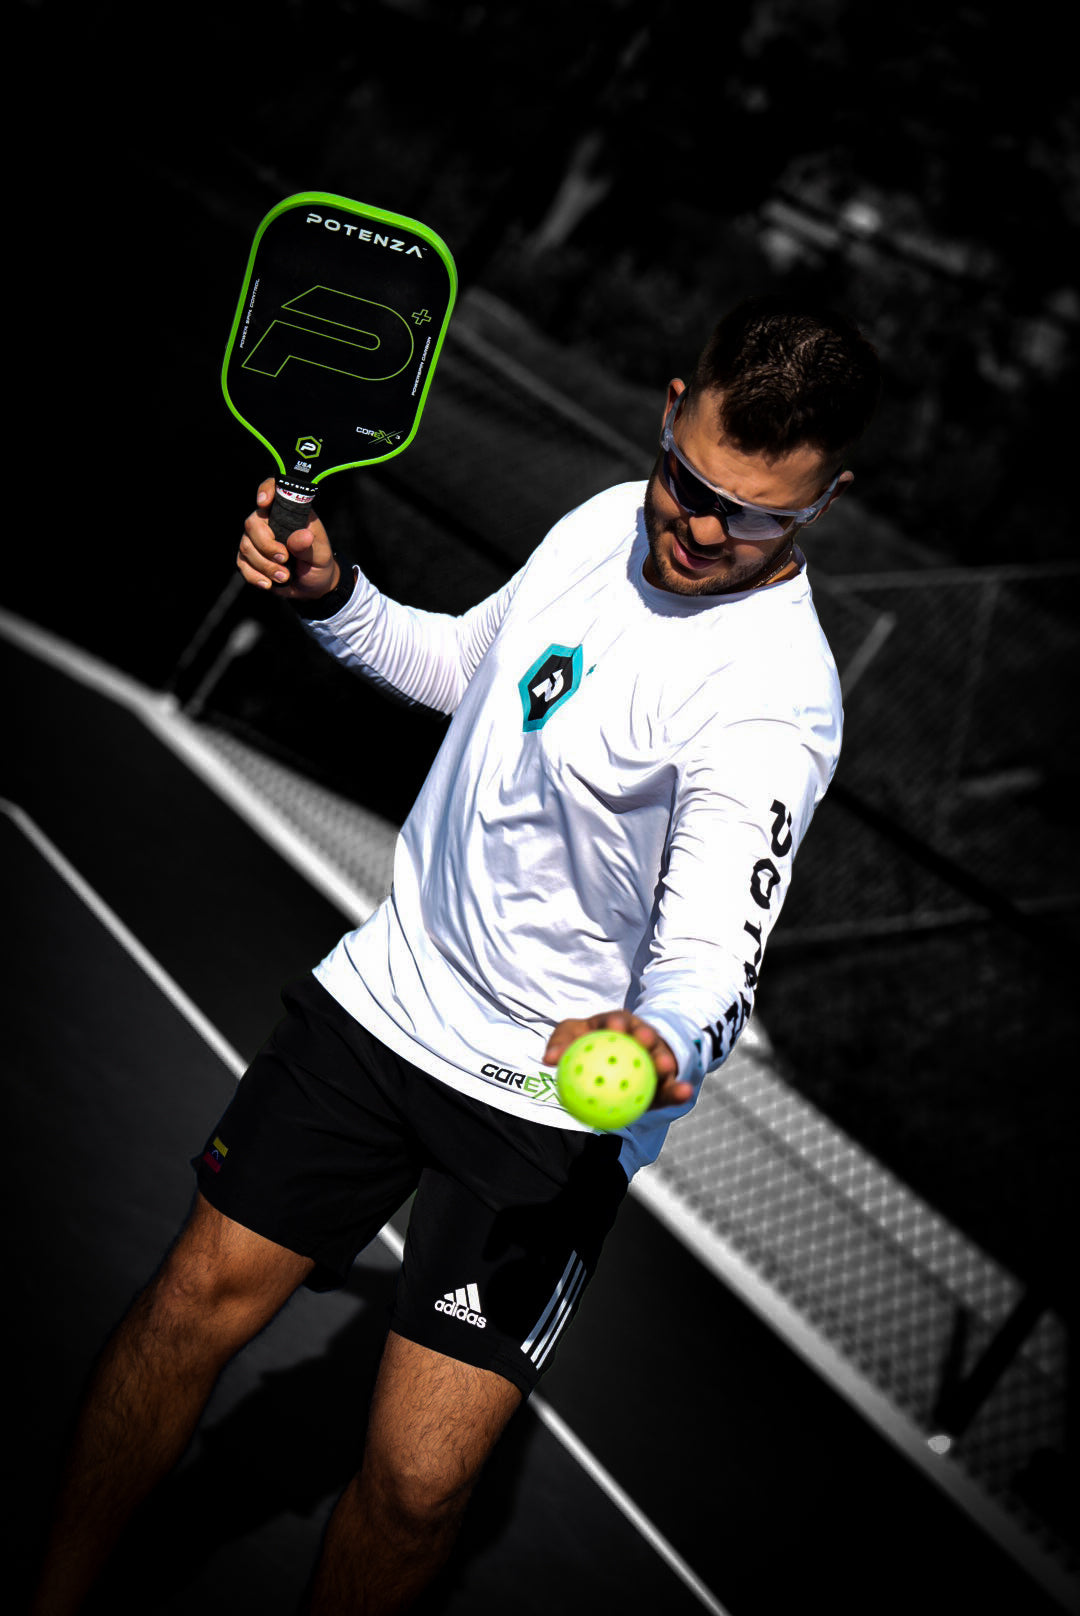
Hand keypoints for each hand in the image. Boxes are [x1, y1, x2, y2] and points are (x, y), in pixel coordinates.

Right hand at [236, 478, 338, 599]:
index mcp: (289, 512)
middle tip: (285, 559)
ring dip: (264, 566)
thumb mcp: (321, 555)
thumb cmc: (319, 563)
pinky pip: (242, 564)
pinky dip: (255, 576)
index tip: (264, 503)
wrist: (313, 587)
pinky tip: (268, 584)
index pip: (273, 490)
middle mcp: (269, 521)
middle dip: (266, 545)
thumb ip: (309, 545)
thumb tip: (301, 536)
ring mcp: (256, 539)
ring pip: (246, 546)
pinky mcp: (250, 558)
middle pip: (252, 524)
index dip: (265, 491)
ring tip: (284, 577)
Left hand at [543, 1010, 692, 1109]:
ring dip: (665, 1062)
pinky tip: (684, 1093)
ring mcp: (653, 1057)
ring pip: (661, 1059)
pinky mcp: (664, 1079)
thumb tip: (548, 1059)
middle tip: (644, 1040)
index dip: (616, 1022)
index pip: (616, 1021)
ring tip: (666, 1068)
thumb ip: (561, 1045)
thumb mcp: (571, 1038)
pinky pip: (670, 1086)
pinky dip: (677, 1089)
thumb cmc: (586, 1045)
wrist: (609, 1066)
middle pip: (644, 1035)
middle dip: (646, 1035)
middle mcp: (638, 1037)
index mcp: (616, 1024)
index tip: (614, 1027)